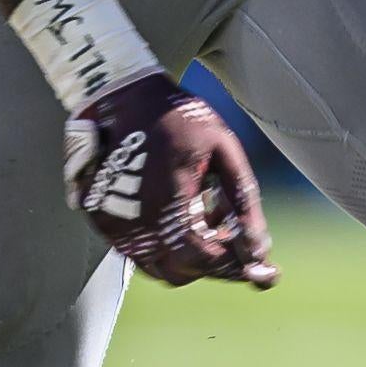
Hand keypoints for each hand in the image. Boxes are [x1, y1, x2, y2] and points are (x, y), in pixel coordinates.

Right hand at [62, 73, 275, 287]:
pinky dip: (166, 246)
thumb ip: (244, 203)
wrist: (123, 94)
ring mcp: (113, 225)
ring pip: (160, 268)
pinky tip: (182, 213)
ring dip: (189, 257)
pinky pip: (140, 254)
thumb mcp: (224, 150)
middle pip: (182, 272)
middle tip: (234, 233)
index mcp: (167, 202)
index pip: (203, 258)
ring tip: (208, 218)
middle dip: (214, 261)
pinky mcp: (101, 221)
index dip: (235, 267)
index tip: (264, 268)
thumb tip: (262, 251)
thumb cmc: (179, 118)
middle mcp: (135, 222)